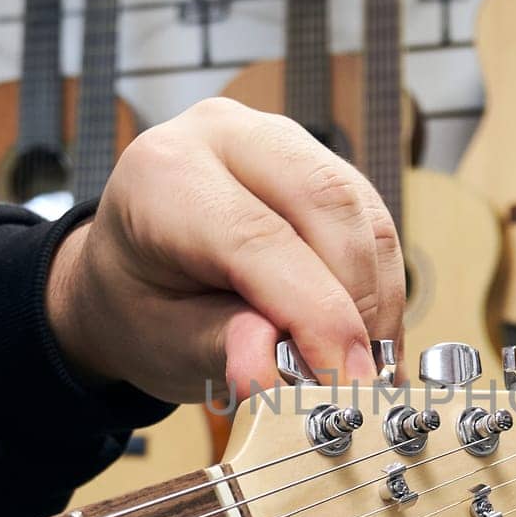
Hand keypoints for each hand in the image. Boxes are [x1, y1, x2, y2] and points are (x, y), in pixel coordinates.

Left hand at [46, 98, 404, 402]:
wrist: (136, 274)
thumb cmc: (142, 303)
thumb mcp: (165, 339)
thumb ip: (226, 347)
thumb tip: (279, 369)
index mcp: (165, 175)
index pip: (257, 237)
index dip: (314, 314)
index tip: (344, 380)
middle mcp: (225, 136)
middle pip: (326, 201)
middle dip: (358, 300)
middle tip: (363, 377)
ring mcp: (280, 141)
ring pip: (361, 212)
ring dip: (377, 299)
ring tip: (368, 367)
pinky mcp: (321, 163)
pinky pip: (371, 221)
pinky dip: (379, 286)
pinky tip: (368, 338)